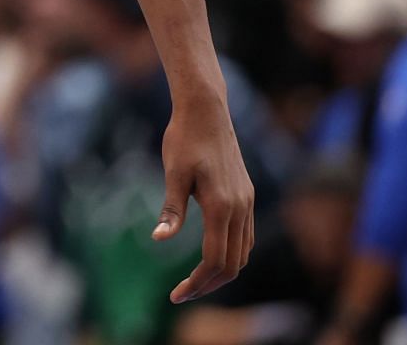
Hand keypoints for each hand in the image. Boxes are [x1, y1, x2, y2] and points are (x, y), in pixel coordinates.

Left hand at [154, 98, 253, 302]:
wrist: (206, 110)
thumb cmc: (184, 138)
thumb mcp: (172, 173)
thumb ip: (170, 209)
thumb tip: (159, 240)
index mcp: (222, 206)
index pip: (215, 261)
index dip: (196, 283)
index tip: (176, 295)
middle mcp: (241, 208)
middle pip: (233, 264)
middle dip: (209, 285)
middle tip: (182, 294)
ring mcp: (247, 202)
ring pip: (243, 253)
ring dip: (222, 272)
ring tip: (195, 281)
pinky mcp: (247, 195)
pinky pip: (246, 236)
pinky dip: (232, 254)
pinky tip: (211, 255)